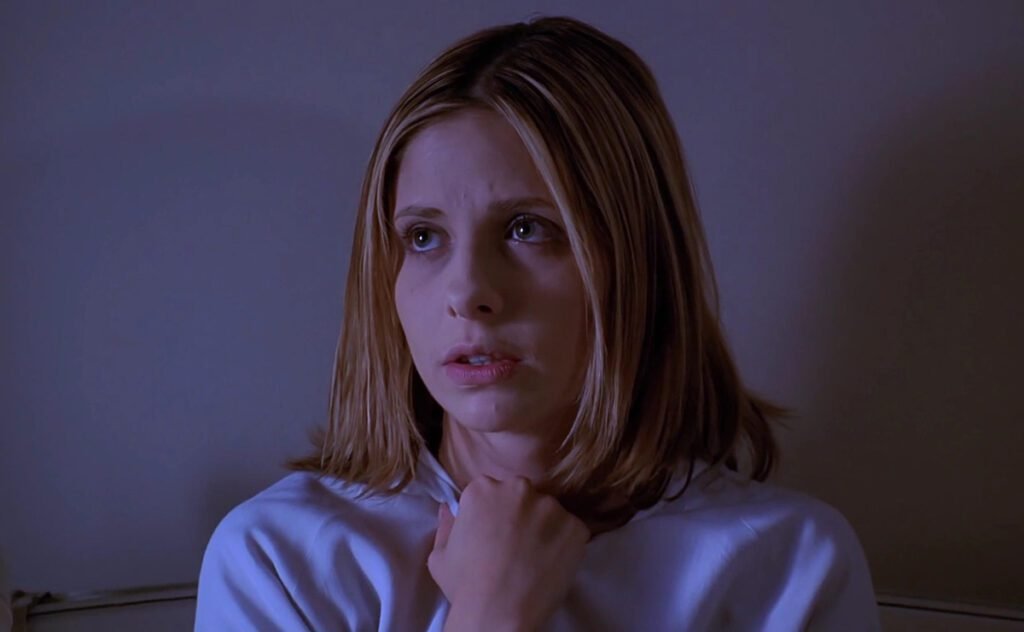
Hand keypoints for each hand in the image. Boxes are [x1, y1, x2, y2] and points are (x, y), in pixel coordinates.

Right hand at [428, 476, 589, 631]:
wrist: (498, 613)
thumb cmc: (464, 585)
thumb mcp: (440, 556)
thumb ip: (446, 526)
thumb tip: (448, 508)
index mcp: (483, 489)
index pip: (492, 491)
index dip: (494, 514)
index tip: (494, 533)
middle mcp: (518, 488)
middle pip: (522, 495)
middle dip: (520, 514)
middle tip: (516, 545)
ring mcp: (550, 506)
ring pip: (549, 512)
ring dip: (544, 528)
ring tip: (535, 558)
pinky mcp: (575, 526)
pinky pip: (572, 531)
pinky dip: (565, 545)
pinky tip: (552, 565)